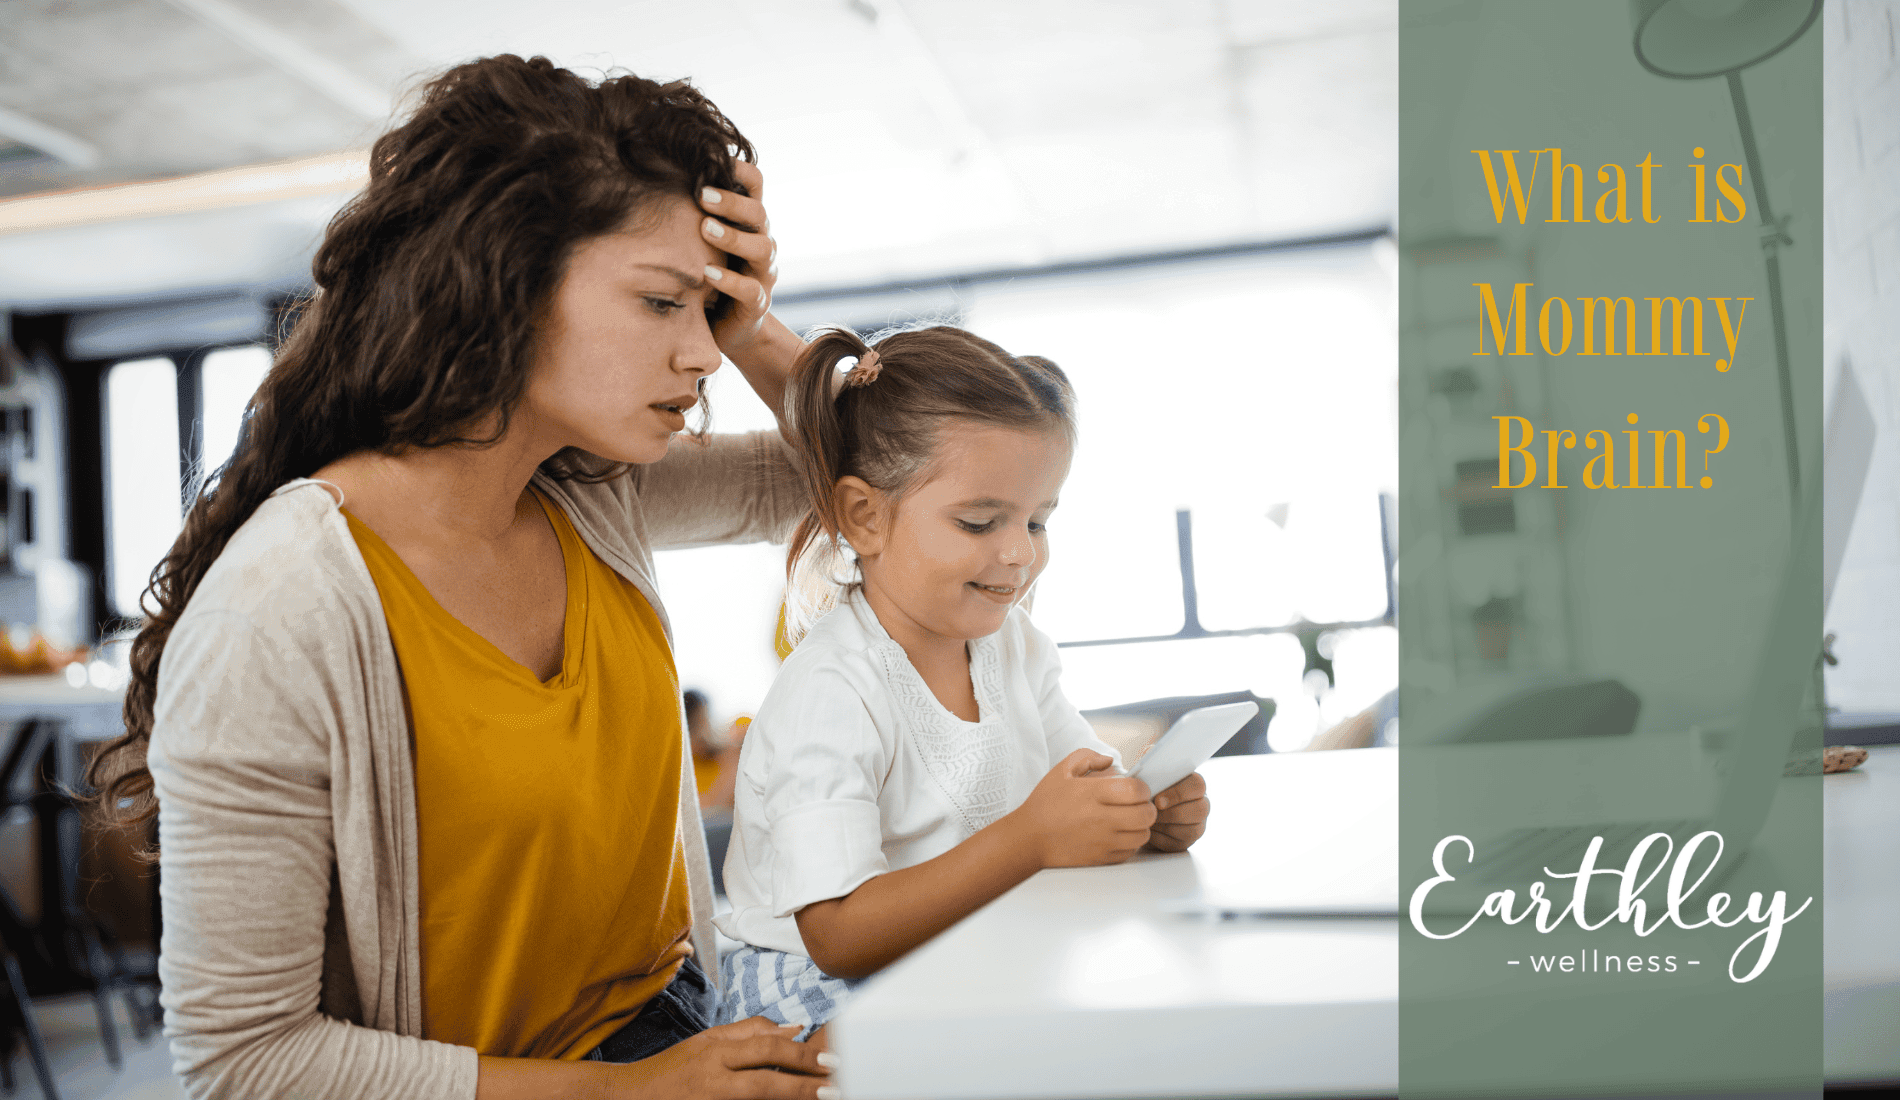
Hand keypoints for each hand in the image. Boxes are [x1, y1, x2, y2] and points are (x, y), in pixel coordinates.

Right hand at [601, 1017, 835, 1099]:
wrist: (626, 1098)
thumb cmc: (672, 1070)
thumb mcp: (707, 1042)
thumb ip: (749, 1032)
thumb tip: (794, 1027)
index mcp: (714, 1052)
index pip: (764, 1048)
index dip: (800, 1054)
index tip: (830, 1061)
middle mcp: (712, 1080)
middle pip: (765, 1082)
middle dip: (803, 1085)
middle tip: (836, 1086)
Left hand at [698, 159, 781, 365]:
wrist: (726, 328)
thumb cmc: (706, 275)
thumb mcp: (698, 241)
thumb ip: (687, 212)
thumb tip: (643, 168)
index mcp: (748, 222)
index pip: (755, 184)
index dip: (740, 169)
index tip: (712, 160)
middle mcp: (761, 242)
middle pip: (759, 213)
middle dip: (731, 202)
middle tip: (702, 194)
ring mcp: (762, 273)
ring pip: (762, 248)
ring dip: (732, 236)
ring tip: (705, 229)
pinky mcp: (757, 304)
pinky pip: (751, 289)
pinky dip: (730, 281)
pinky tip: (706, 273)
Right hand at [1006, 749, 1156, 868]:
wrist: (1029, 839)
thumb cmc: (1045, 804)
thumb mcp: (1061, 771)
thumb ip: (1088, 758)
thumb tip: (1110, 760)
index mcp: (1092, 794)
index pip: (1136, 790)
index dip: (1143, 788)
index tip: (1135, 788)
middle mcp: (1101, 819)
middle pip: (1146, 815)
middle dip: (1148, 807)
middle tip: (1138, 804)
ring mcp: (1103, 841)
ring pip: (1143, 835)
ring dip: (1141, 826)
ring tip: (1130, 820)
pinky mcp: (1102, 858)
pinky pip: (1130, 851)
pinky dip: (1130, 843)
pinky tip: (1119, 834)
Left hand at [1145, 771, 1209, 851]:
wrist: (1138, 814)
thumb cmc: (1146, 793)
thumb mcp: (1149, 784)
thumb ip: (1153, 783)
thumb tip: (1147, 787)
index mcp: (1194, 785)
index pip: (1197, 785)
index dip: (1179, 793)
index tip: (1158, 801)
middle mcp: (1201, 805)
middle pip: (1200, 809)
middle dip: (1173, 813)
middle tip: (1153, 813)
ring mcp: (1197, 826)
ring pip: (1191, 830)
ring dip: (1166, 826)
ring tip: (1148, 821)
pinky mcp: (1186, 843)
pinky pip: (1178, 844)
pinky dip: (1160, 839)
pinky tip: (1149, 831)